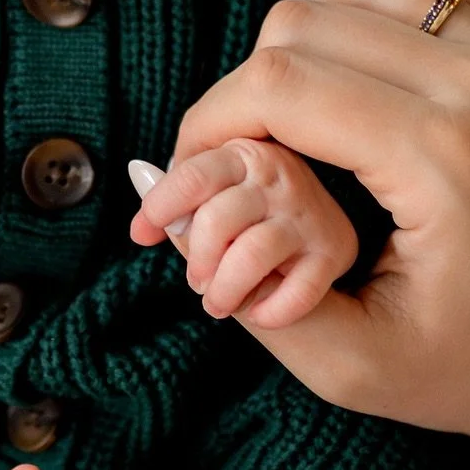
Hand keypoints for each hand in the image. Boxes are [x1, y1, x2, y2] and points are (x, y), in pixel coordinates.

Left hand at [129, 138, 356, 328]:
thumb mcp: (213, 191)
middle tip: (196, 280)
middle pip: (217, 220)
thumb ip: (174, 195)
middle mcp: (280, 178)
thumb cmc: (251, 208)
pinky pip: (298, 292)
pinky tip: (259, 314)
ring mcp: (308, 215)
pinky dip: (272, 311)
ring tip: (216, 304)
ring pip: (251, 256)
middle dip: (197, 260)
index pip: (193, 177)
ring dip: (224, 291)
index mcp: (244, 155)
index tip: (143, 232)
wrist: (328, 217)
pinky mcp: (332, 252)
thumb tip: (137, 176)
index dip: (160, 208)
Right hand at [132, 0, 469, 469]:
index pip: (280, 84)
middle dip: (248, 84)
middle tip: (247, 150)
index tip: (193, 166)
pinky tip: (360, 29)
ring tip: (301, 101)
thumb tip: (162, 205)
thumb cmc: (461, 366)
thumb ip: (243, 294)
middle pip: (306, 22)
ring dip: (307, 28)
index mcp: (445, 162)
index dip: (210, 119)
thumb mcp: (345, 365)